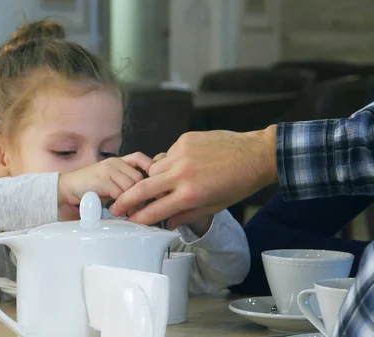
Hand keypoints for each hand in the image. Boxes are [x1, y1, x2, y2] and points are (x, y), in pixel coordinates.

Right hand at [58, 152, 152, 206]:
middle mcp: (114, 163)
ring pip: (131, 186)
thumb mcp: (108, 180)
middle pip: (138, 177)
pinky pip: (121, 194)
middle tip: (139, 206)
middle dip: (141, 193)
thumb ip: (122, 182)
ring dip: (132, 201)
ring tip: (128, 211)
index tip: (153, 183)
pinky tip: (117, 210)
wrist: (66, 187)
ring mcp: (108, 170)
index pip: (139, 159)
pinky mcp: (103, 180)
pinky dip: (121, 204)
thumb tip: (142, 195)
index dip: (149, 168)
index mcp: (116, 161)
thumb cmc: (87, 186)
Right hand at [110, 125, 277, 224]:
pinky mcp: (184, 141)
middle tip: (117, 206)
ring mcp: (181, 154)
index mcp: (190, 195)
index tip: (129, 219)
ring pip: (153, 169)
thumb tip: (167, 221)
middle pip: (142, 188)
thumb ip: (186, 214)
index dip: (139, 217)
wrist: (256, 154)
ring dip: (152, 178)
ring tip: (162, 183)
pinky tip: (182, 166)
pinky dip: (169, 163)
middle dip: (126, 199)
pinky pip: (167, 154)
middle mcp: (182, 174)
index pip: (155, 209)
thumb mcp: (213, 206)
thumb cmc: (238, 183)